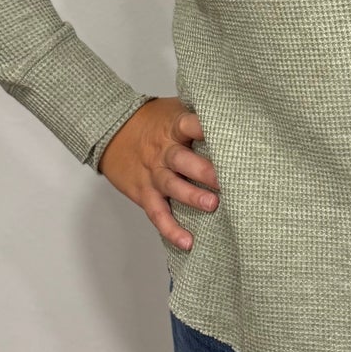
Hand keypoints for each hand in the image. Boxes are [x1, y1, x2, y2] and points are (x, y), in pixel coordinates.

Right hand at [97, 98, 218, 251]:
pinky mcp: (144, 193)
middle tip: (225, 180)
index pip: (190, 124)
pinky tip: (187, 242)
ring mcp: (153, 173)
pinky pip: (157, 213)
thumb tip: (238, 115)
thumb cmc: (154, 121)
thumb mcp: (175, 109)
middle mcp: (163, 151)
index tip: (227, 135)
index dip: (205, 128)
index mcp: (173, 127)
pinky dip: (170, 229)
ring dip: (191, 196)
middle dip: (203, 170)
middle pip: (181, 159)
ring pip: (171, 186)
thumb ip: (199, 114)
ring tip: (212, 205)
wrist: (112, 131)